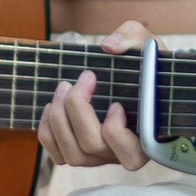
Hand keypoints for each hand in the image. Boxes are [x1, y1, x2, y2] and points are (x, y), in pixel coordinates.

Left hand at [40, 22, 149, 173]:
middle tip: (82, 79)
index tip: (115, 103)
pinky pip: (57, 156)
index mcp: (148, 136)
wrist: (135, 78)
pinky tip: (52, 107)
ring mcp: (101, 157)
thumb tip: (109, 45)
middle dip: (78, 109)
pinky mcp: (81, 154)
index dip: (116, 131)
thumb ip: (133, 37)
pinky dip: (48, 132)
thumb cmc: (145, 65)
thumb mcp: (147, 44)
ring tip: (63, 88)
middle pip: (92, 146)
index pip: (131, 155)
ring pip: (73, 155)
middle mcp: (123, 153)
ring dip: (60, 119)